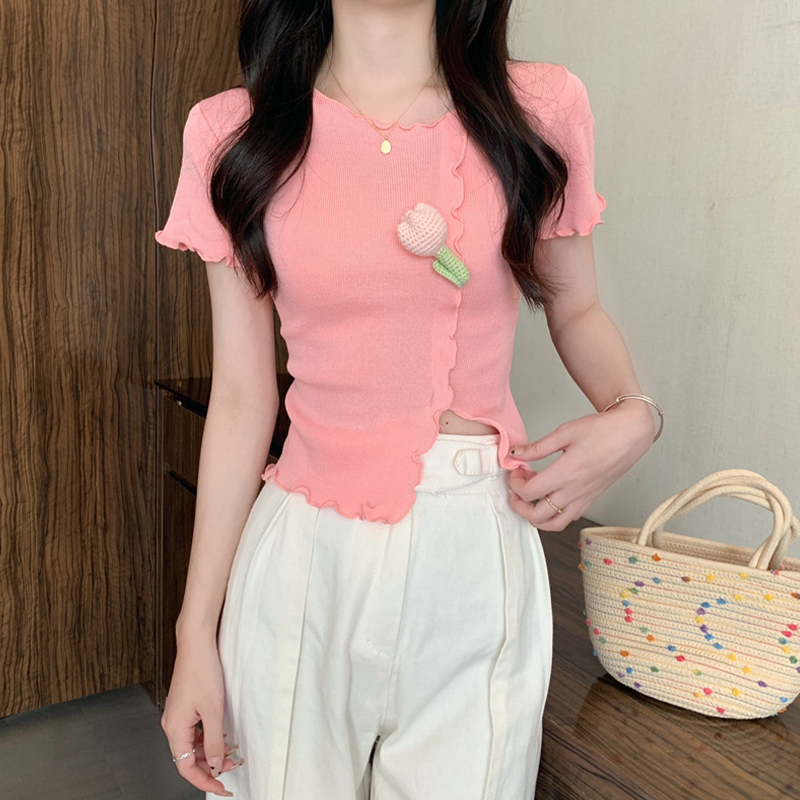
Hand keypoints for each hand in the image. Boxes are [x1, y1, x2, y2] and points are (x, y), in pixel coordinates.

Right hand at [161, 633, 243, 796]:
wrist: (197, 645)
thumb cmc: (201, 670)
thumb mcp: (213, 710)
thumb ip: (213, 741)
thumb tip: (214, 764)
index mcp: (174, 728)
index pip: (185, 768)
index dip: (204, 781)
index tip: (220, 788)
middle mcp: (172, 724)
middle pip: (188, 758)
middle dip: (210, 766)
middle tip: (231, 767)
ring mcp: (177, 716)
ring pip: (192, 745)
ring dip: (210, 751)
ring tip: (230, 751)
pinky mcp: (184, 708)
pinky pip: (194, 732)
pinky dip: (207, 738)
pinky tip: (221, 736)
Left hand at [506, 402, 654, 531]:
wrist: (631, 433)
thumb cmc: (603, 430)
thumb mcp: (565, 432)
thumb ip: (538, 447)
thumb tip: (515, 453)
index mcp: (567, 473)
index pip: (529, 492)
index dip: (515, 483)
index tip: (516, 471)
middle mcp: (575, 491)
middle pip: (537, 516)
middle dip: (519, 505)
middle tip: (516, 489)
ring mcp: (585, 498)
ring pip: (554, 524)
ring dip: (535, 517)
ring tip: (530, 499)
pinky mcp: (591, 500)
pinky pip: (569, 518)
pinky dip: (553, 516)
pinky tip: (549, 498)